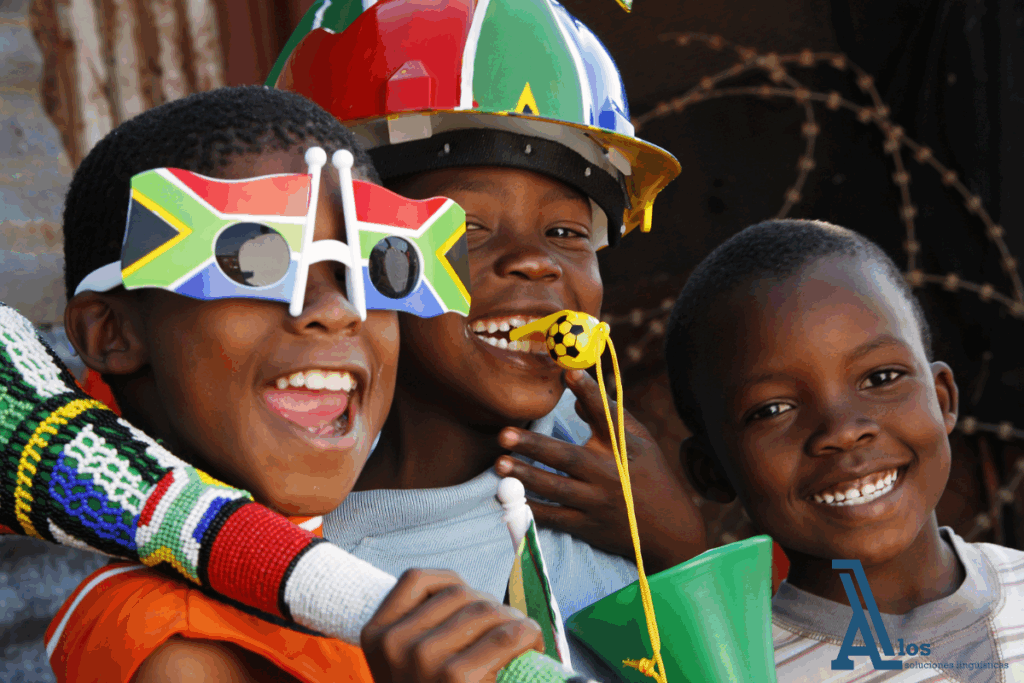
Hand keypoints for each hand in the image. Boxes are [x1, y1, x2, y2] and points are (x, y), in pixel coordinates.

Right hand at [361, 569, 544, 682]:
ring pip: (484, 608)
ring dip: (513, 619)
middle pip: (460, 594)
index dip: (454, 584)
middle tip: (511, 628)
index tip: (474, 604)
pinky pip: (505, 634)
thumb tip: (472, 596)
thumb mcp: (407, 664)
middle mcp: (394, 644)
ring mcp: (421, 659)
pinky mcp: (454, 678)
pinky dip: (525, 633)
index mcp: (376, 635)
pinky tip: (529, 642)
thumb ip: (424, 628)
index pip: (417, 579)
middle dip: (492, 606)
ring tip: (523, 639)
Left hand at [495, 369, 706, 573]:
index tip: (568, 372)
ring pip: (555, 488)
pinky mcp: (589, 526)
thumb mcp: (641, 442)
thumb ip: (611, 416)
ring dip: (525, 476)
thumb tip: (573, 398)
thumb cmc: (651, 475)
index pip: (604, 414)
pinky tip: (510, 501)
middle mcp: (608, 473)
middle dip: (534, 445)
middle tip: (504, 434)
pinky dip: (532, 511)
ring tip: (499, 464)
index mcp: (622, 447)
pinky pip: (555, 518)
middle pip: (567, 457)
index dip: (588, 392)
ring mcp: (597, 502)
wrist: (671, 529)